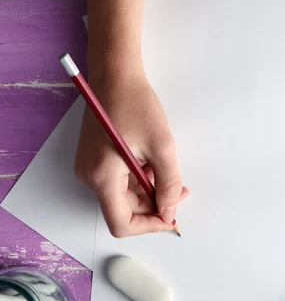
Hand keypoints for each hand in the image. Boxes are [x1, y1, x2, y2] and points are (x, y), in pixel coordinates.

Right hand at [75, 65, 188, 236]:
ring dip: (147, 189)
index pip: (121, 223)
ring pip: (122, 195)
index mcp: (102, 176)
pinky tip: (150, 159)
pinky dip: (137, 178)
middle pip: (123, 209)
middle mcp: (90, 176)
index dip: (148, 225)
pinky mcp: (93, 159)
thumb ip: (169, 184)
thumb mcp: (162, 146)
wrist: (115, 75)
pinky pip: (117, 180)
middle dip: (153, 204)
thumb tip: (170, 212)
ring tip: (163, 165)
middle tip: (179, 188)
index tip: (171, 215)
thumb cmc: (136, 104)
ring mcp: (88, 168)